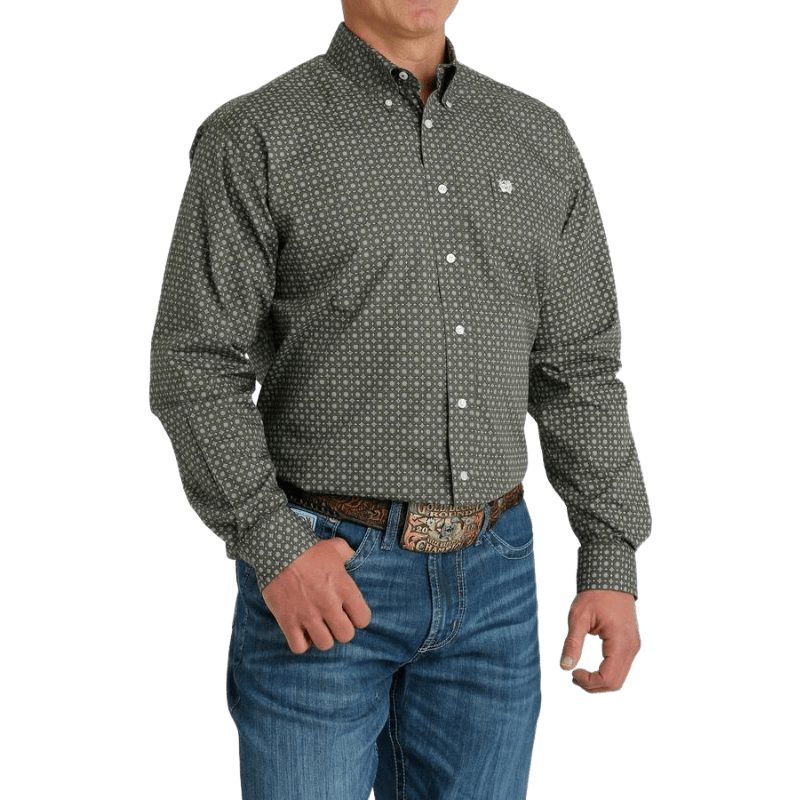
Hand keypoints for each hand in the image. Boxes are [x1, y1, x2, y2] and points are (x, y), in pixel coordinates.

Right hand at [261, 538, 372, 653]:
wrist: (277, 551)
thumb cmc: (308, 549)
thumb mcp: (334, 547)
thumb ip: (348, 553)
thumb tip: (352, 555)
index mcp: (344, 588)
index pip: (363, 619)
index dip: (357, 617)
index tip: (349, 612)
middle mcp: (329, 604)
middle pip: (346, 635)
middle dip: (341, 629)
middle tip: (333, 621)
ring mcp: (308, 614)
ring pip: (325, 644)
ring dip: (322, 637)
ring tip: (317, 626)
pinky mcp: (288, 621)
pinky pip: (299, 647)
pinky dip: (301, 643)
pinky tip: (301, 631)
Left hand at [559, 589, 641, 693]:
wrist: (611, 580)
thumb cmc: (594, 595)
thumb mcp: (578, 617)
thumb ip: (572, 643)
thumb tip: (564, 667)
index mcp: (621, 642)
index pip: (607, 678)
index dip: (588, 682)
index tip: (572, 673)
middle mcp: (632, 648)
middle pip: (615, 683)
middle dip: (593, 686)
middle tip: (574, 676)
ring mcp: (633, 647)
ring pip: (619, 678)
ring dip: (600, 682)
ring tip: (579, 673)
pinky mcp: (631, 645)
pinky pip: (620, 668)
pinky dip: (606, 674)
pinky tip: (590, 668)